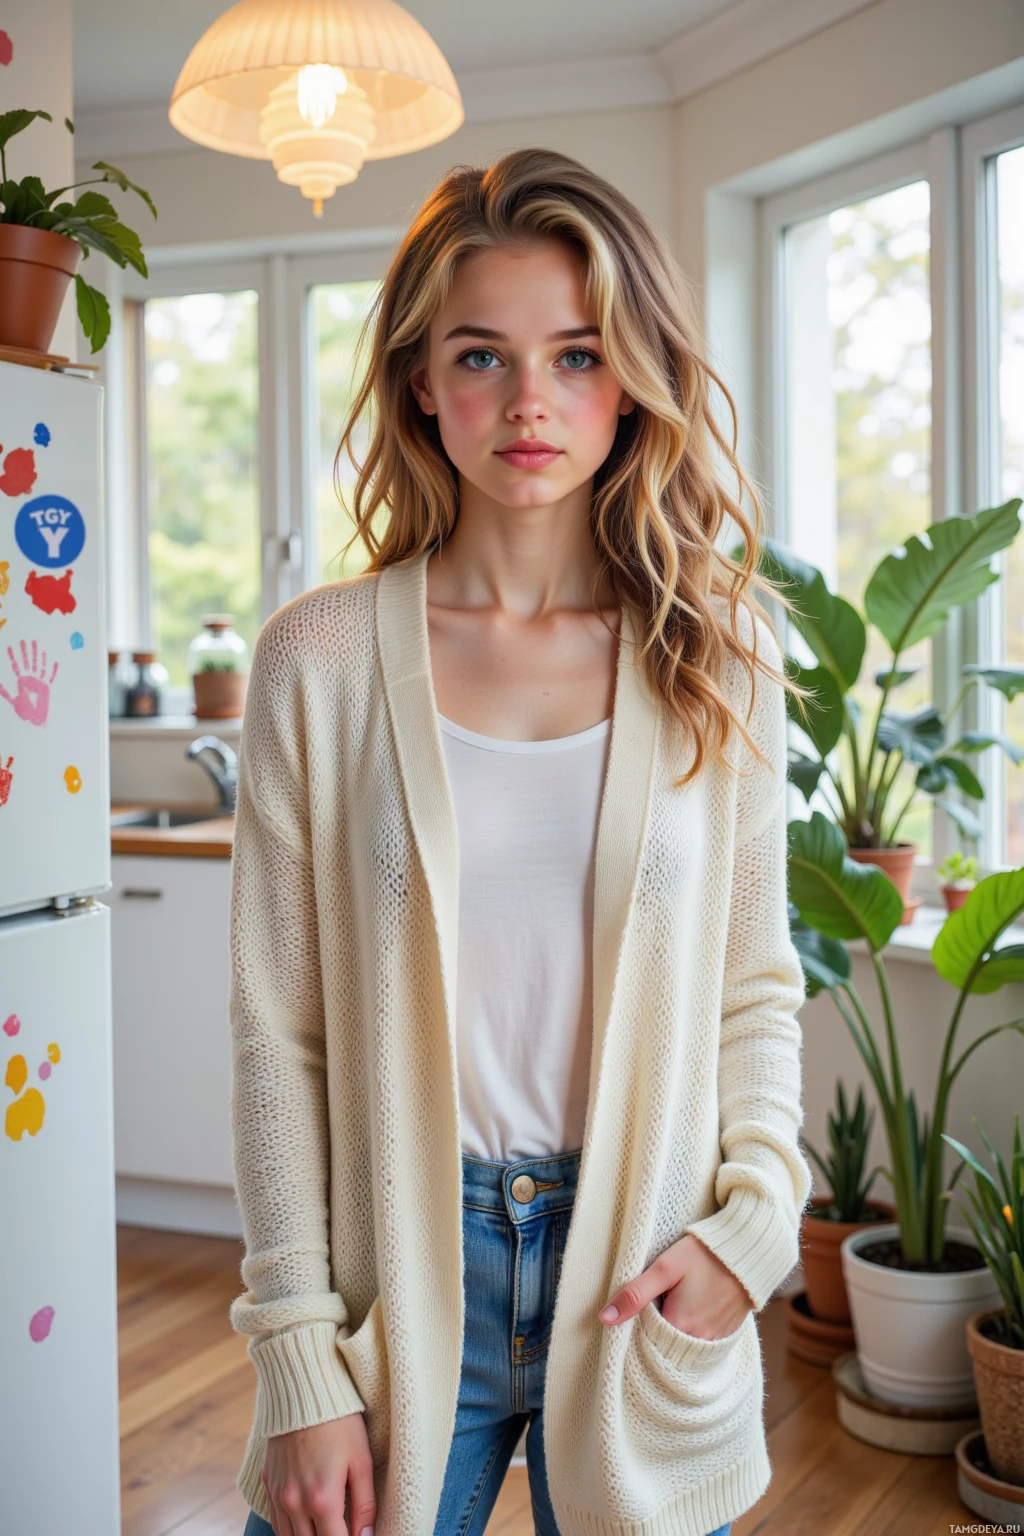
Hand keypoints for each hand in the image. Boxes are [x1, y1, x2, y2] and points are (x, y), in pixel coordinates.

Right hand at [262, 1411, 375, 1535]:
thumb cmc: (339, 1424)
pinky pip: (276, 1522)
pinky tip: (305, 1523)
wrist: (303, 1391)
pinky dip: (290, 1530)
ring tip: (326, 1528)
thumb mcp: (362, 1460)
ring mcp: (278, 1495)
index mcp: (322, 1500)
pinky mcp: (267, 1484)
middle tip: (342, 1529)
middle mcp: (295, 1503)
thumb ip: (365, 1504)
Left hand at [597, 1233, 753, 1340]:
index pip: (646, 1340)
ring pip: (683, 1344)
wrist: (749, 1250)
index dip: (637, 1325)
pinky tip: (692, 1307)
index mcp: (679, 1326)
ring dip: (674, 1330)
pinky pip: (702, 1342)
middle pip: (665, 1345)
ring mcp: (716, 1339)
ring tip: (673, 1302)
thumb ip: (635, 1294)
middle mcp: (699, 1340)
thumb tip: (604, 1318)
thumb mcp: (665, 1268)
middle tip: (657, 1301)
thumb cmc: (704, 1254)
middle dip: (655, 1330)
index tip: (636, 1308)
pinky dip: (692, 1330)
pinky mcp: (728, 1333)